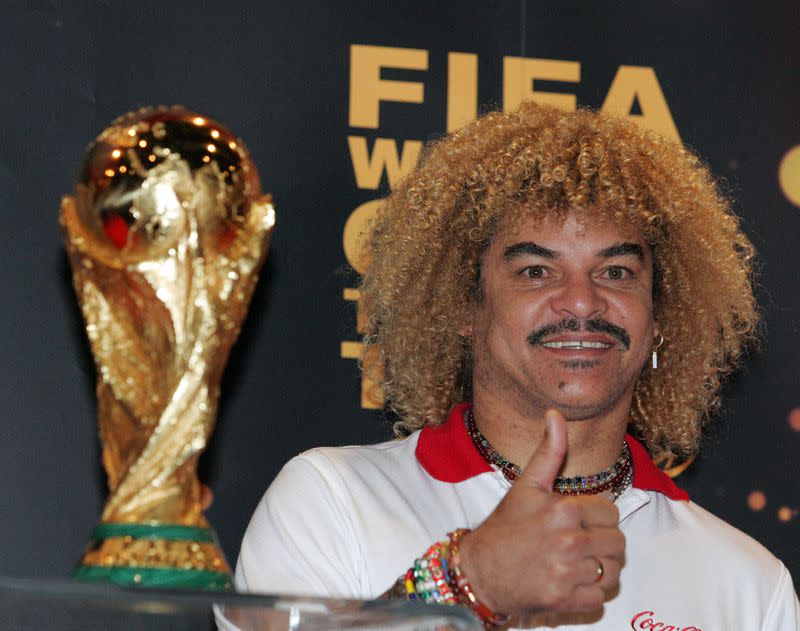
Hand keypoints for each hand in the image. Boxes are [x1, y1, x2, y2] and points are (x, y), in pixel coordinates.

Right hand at [457, 409, 625, 617]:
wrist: (478, 570)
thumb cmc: (505, 526)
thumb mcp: (526, 485)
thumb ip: (549, 451)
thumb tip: (556, 414)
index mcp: (564, 507)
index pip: (611, 513)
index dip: (597, 518)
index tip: (577, 522)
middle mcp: (569, 539)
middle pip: (617, 543)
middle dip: (602, 544)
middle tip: (576, 544)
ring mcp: (566, 571)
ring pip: (613, 571)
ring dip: (600, 570)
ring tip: (576, 564)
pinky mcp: (564, 600)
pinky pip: (600, 598)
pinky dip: (590, 594)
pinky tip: (570, 582)